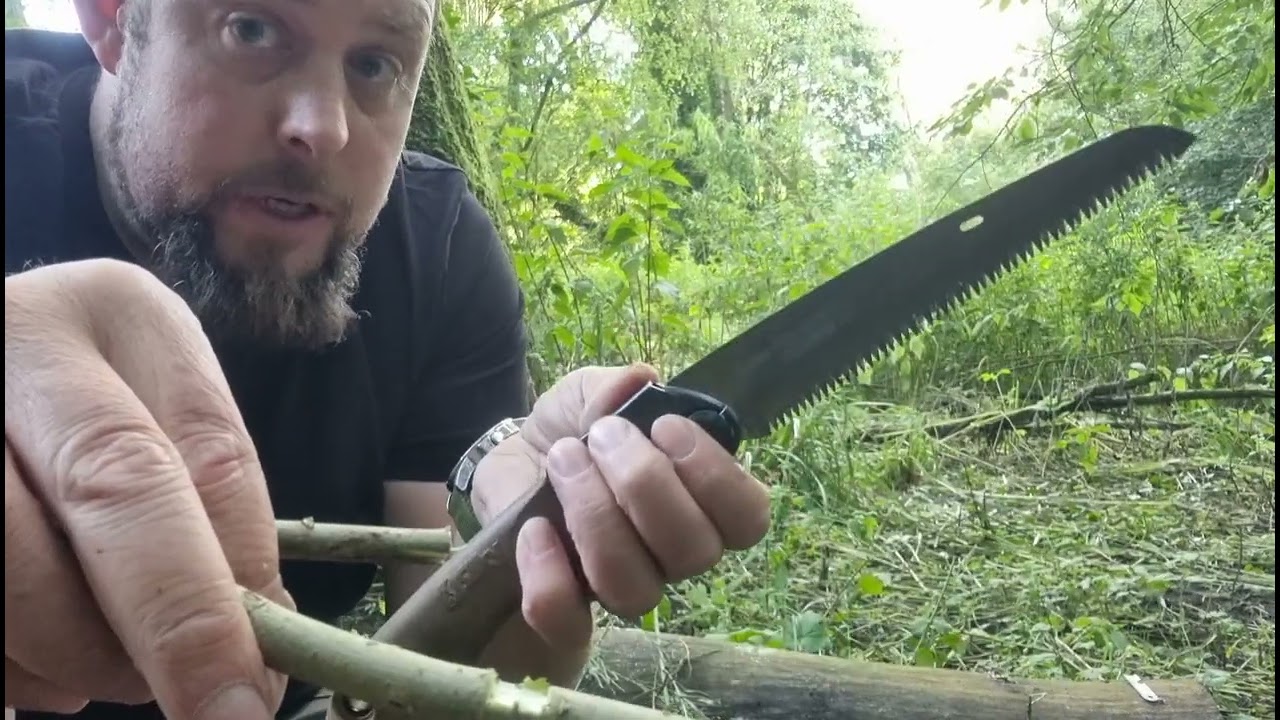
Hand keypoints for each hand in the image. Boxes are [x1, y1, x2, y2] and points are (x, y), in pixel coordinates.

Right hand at [5, 259, 291, 718]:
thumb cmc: (96, 411)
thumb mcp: (163, 421)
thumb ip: (211, 511)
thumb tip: (261, 648)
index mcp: (120, 313)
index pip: (201, 453)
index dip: (230, 584)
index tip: (257, 687)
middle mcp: (21, 334)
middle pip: (112, 484)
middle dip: (172, 621)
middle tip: (214, 710)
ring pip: (12, 560)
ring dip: (74, 654)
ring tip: (106, 672)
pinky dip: (8, 664)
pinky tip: (34, 661)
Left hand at [471, 363, 770, 649]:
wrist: (508, 466)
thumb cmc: (571, 432)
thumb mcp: (589, 395)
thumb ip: (616, 386)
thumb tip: (640, 379)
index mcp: (699, 503)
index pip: (748, 518)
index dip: (717, 477)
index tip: (666, 426)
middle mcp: (670, 555)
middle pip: (694, 552)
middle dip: (645, 484)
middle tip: (602, 434)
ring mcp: (620, 588)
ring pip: (635, 588)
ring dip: (596, 515)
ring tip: (563, 459)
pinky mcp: (566, 614)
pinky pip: (568, 621)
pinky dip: (550, 575)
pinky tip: (535, 528)